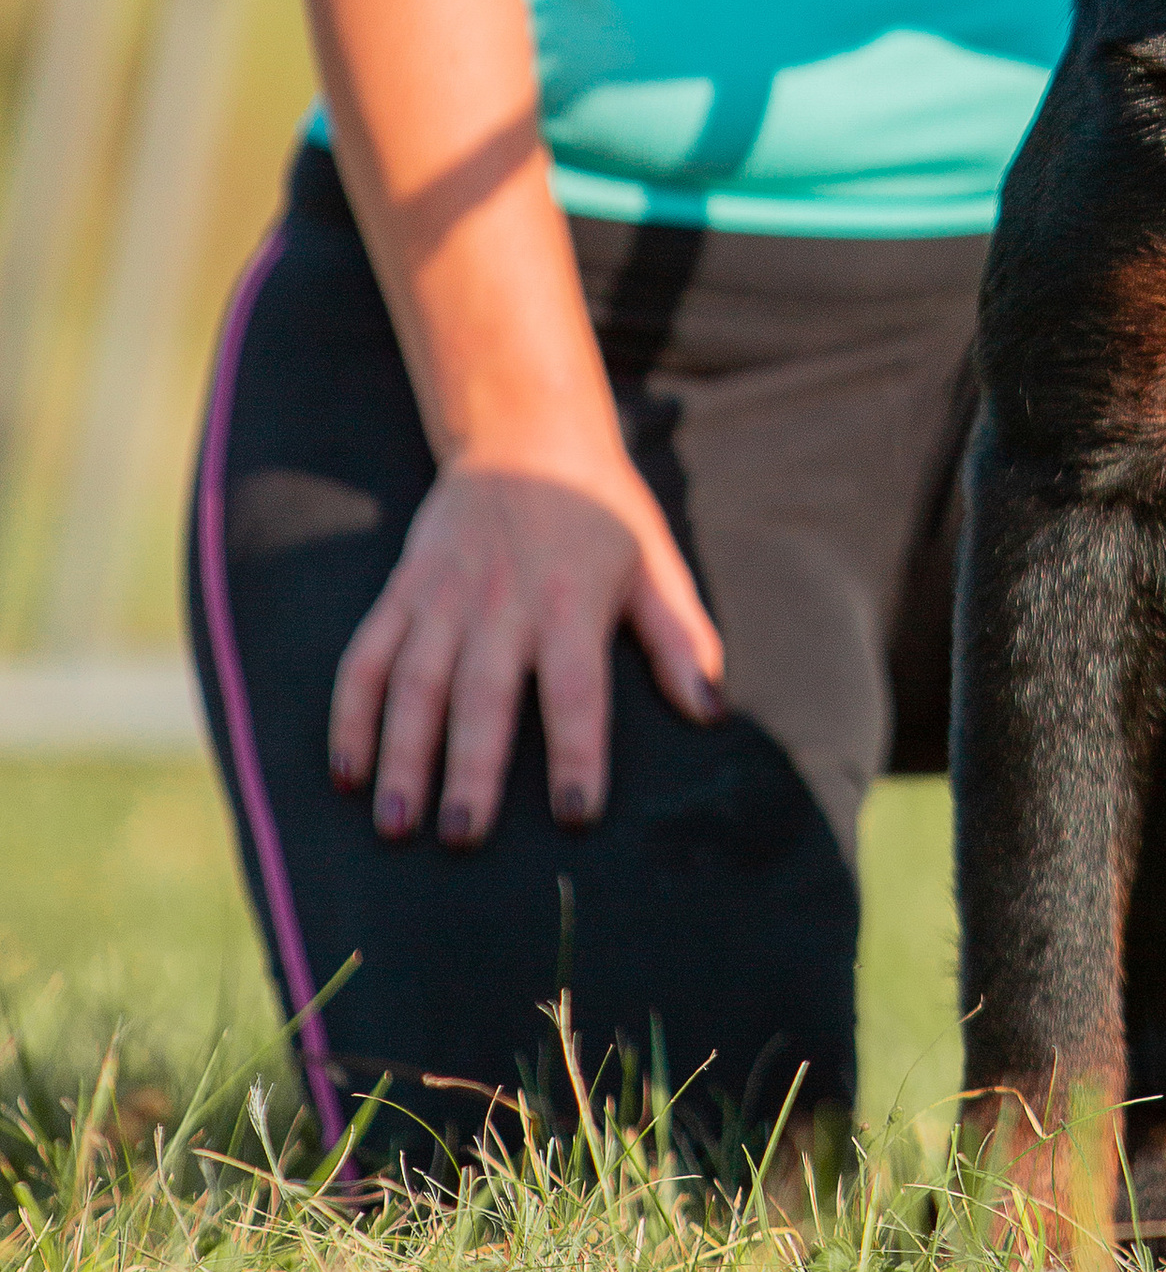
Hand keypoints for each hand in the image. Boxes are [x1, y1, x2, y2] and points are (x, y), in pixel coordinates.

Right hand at [328, 452, 724, 844]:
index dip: (578, 751)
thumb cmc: (601, 514)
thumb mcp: (654, 565)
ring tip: (396, 824)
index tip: (576, 814)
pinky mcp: (404, 591)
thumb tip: (711, 712)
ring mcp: (445, 596)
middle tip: (461, 836)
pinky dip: (351, 712)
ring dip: (400, 754)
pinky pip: (366, 655)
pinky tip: (347, 770)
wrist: (524, 435)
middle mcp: (503, 601)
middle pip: (483, 693)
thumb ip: (681, 641)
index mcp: (573, 600)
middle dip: (469, 768)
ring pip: (413, 682)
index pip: (577, 688)